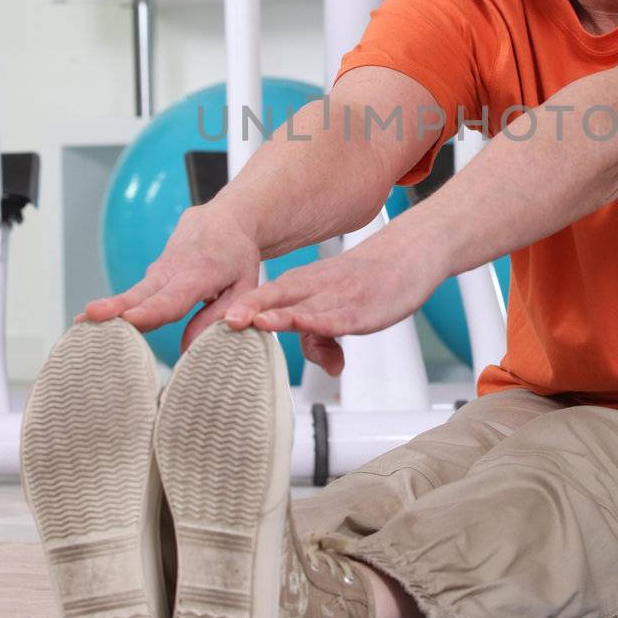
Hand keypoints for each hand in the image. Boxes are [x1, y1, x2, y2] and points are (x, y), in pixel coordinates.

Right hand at [78, 202, 262, 348]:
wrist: (224, 218)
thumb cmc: (236, 256)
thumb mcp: (244, 284)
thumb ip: (222, 314)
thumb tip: (193, 347)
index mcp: (200, 273)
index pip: (173, 297)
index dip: (151, 310)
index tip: (130, 319)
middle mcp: (173, 270)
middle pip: (143, 293)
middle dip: (117, 307)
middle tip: (92, 316)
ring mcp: (159, 270)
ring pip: (133, 293)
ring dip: (108, 308)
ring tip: (80, 324)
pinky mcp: (151, 275)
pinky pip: (134, 293)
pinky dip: (113, 307)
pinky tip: (91, 322)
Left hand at [224, 227, 445, 376]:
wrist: (410, 254)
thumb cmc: (372, 282)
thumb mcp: (340, 313)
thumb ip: (324, 337)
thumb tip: (325, 364)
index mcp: (303, 285)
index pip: (263, 297)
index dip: (235, 309)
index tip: (207, 325)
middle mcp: (315, 287)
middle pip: (273, 297)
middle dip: (244, 308)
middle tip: (215, 323)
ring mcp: (337, 296)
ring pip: (300, 304)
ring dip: (273, 313)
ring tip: (246, 323)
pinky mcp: (362, 308)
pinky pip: (338, 315)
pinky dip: (319, 320)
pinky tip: (304, 324)